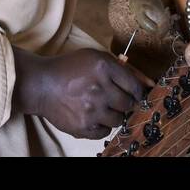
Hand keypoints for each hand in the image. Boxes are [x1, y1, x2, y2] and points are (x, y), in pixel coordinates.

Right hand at [11, 48, 148, 139]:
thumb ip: (121, 68)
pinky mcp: (83, 127)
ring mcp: (92, 110)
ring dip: (113, 115)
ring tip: (101, 107)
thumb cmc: (70, 68)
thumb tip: (148, 82)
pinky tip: (92, 116)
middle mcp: (100, 89)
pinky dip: (101, 126)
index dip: (136, 91)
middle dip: (124, 102)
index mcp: (104, 67)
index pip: (134, 86)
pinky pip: (104, 132)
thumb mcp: (95, 57)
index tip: (133, 94)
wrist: (41, 85)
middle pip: (128, 104)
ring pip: (119, 120)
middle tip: (114, 100)